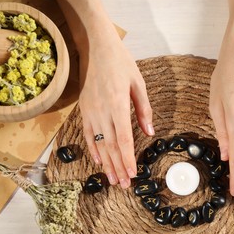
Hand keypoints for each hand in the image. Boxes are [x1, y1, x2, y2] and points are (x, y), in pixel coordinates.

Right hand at [77, 21, 153, 188]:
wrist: (97, 49)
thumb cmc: (121, 64)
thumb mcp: (138, 84)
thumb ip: (144, 109)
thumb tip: (150, 131)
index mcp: (117, 104)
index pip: (124, 138)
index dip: (128, 158)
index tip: (132, 173)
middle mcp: (102, 111)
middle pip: (111, 146)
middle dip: (118, 167)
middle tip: (124, 185)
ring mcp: (90, 112)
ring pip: (99, 143)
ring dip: (106, 163)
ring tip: (112, 179)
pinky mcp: (84, 110)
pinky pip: (88, 134)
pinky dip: (93, 149)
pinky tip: (98, 161)